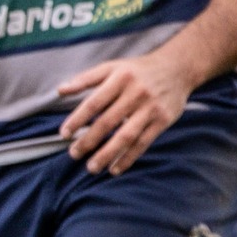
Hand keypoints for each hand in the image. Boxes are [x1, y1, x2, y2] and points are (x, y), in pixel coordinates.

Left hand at [57, 51, 193, 173]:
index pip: (94, 103)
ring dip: (107, 154)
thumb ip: (85, 79)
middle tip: (73, 154)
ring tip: (91, 168)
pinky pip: (143, 143)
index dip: (77, 119)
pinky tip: (114, 169)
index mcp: (119, 78)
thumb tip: (59, 90)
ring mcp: (150, 108)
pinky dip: (128, 158)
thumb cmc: (137, 70)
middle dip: (88, 141)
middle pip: (107, 122)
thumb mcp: (111, 67)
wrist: (177, 68)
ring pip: (126, 136)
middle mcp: (135, 93)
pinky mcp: (163, 120)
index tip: (64, 134)